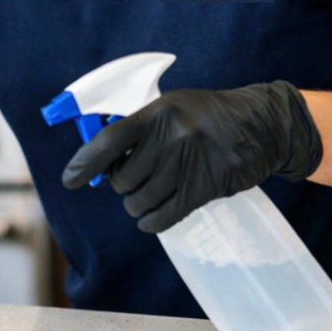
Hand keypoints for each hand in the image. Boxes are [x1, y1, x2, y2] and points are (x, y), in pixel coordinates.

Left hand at [61, 81, 322, 233]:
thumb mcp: (172, 108)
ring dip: (137, 205)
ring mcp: (188, 165)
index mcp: (157, 113)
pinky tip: (152, 217)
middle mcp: (171, 138)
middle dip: (122, 186)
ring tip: (146, 196)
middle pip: (123, 179)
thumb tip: (103, 162)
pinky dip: (151, 222)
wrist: (260, 125)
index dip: (85, 163)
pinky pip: (163, 217)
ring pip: (140, 202)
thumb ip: (140, 129)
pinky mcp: (204, 189)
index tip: (70, 180)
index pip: (110, 141)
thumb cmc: (207, 115)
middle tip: (132, 181)